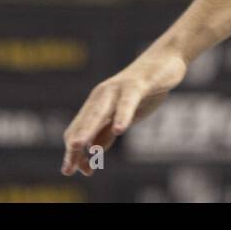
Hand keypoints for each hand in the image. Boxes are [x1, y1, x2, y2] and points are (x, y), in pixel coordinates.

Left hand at [60, 43, 186, 176]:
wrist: (165, 58)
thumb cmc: (143, 89)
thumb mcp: (121, 116)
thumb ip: (106, 132)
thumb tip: (90, 156)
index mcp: (97, 105)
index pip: (77, 130)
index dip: (73, 153)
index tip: (70, 171)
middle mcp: (102, 96)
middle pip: (83, 123)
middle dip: (73, 145)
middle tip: (66, 167)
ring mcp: (118, 89)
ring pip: (99, 112)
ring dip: (88, 130)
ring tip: (78, 147)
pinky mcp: (137, 84)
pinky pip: (128, 102)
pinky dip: (123, 116)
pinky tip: (120, 129)